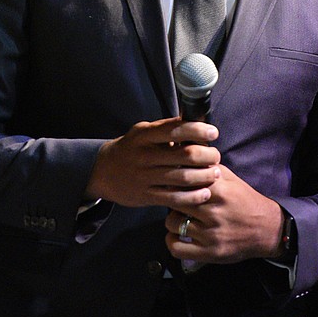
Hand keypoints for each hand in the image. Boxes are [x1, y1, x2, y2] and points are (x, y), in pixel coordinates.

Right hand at [85, 117, 220, 208]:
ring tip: (215, 174)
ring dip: (204, 176)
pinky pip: (174, 198)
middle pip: (183, 155)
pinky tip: (204, 193)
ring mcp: (144, 177)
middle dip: (206, 155)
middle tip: (216, 156)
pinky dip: (193, 196)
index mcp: (144, 136)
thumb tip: (192, 119)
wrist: (102, 172)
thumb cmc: (130, 149)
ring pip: (182, 177)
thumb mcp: (142, 132)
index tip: (213, 132)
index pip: (174, 129)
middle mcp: (144, 155)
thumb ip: (165, 127)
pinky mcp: (146, 196)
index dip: (197, 130)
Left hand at [165, 164, 282, 263]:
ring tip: (180, 217)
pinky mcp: (210, 253)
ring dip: (173, 219)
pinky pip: (177, 248)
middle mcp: (214, 213)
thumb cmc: (245, 201)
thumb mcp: (230, 179)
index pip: (184, 181)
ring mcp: (211, 235)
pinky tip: (178, 235)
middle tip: (175, 199)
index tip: (173, 181)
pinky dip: (172, 241)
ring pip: (173, 223)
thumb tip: (185, 155)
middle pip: (175, 200)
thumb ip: (208, 168)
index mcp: (219, 191)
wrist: (268, 230)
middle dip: (172, 198)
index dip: (175, 180)